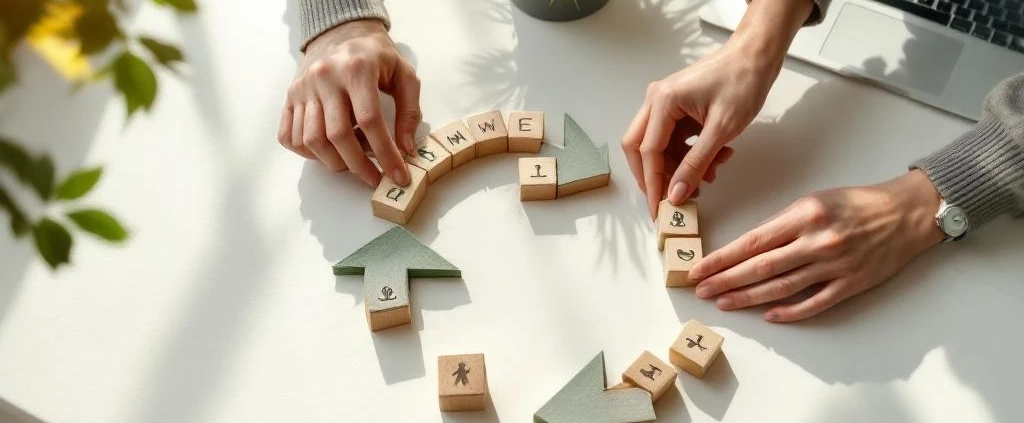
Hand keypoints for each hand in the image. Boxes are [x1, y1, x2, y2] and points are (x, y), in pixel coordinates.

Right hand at [278, 20, 420, 186]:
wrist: (340, 31)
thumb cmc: (376, 56)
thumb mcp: (404, 75)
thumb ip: (410, 111)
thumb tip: (405, 149)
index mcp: (356, 69)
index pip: (370, 121)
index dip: (386, 154)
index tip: (398, 176)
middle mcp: (325, 78)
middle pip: (337, 135)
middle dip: (359, 166)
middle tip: (375, 178)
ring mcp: (303, 88)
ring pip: (311, 140)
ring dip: (335, 161)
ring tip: (353, 162)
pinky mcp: (290, 97)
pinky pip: (290, 136)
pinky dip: (308, 153)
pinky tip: (329, 152)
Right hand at [621, 41, 775, 217]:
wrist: (756, 56)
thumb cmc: (742, 82)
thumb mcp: (721, 130)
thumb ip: (696, 164)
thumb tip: (676, 193)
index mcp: (662, 101)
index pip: (648, 152)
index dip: (653, 184)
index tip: (658, 210)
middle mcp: (656, 100)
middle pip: (640, 148)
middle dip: (655, 176)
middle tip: (670, 200)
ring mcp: (665, 103)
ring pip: (657, 146)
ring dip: (678, 166)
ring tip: (709, 175)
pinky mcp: (677, 107)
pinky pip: (673, 139)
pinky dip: (688, 155)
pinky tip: (713, 160)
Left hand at [688, 170, 946, 321]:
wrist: (907, 213)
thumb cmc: (856, 204)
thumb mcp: (814, 201)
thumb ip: (781, 224)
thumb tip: (747, 246)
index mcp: (804, 216)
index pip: (752, 242)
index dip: (721, 258)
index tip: (699, 268)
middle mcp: (817, 241)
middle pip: (761, 267)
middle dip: (725, 280)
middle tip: (700, 290)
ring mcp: (835, 266)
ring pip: (782, 288)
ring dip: (748, 298)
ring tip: (724, 302)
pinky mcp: (851, 284)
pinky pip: (814, 302)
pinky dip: (790, 311)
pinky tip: (768, 315)